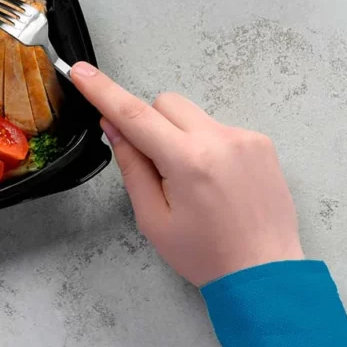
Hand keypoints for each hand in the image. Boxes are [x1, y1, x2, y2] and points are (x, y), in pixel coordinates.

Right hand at [72, 62, 303, 286]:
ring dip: (180, 135)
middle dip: (150, 125)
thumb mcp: (153, 219)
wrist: (265, 273)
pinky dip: (207, 144)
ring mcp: (244, 137)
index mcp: (188, 162)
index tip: (81, 72)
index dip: (103, 91)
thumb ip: (132, 166)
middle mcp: (219, 140)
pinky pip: (218, 127)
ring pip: (192, 114)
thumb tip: (114, 127)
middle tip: (157, 166)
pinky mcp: (260, 142)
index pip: (134, 115)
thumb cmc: (206, 254)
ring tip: (193, 180)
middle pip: (165, 103)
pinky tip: (217, 181)